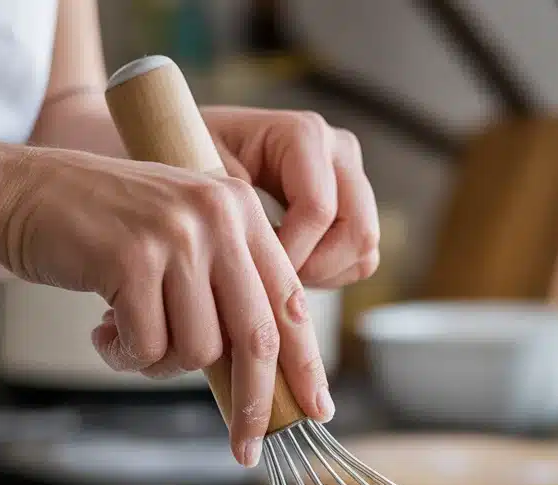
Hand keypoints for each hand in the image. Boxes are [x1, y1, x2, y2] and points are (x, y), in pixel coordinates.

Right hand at [0, 145, 333, 466]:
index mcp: (241, 212)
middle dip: (253, 404)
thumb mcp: (185, 244)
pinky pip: (149, 345)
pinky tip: (105, 332)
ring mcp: (177, 235)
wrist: (23, 192)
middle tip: (245, 447)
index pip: (291, 302)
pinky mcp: (133, 257)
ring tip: (132, 338)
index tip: (317, 410)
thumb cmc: (109, 234)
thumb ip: (227, 293)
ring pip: (199, 350)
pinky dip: (128, 355)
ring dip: (164, 364)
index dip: (306, 365)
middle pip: (257, 338)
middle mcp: (218, 216)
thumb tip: (267, 379)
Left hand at [202, 108, 380, 286]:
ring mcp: (352, 181)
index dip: (288, 253)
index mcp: (304, 134)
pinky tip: (289, 267)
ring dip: (323, 274)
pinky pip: (362, 260)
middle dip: (315, 268)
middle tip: (270, 278)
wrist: (194, 153)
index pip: (318, 209)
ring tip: (276, 271)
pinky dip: (330, 275)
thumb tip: (262, 255)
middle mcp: (339, 152)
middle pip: (359, 232)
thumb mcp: (200, 173)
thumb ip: (233, 207)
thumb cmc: (192, 158)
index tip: (249, 267)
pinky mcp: (355, 210)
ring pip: (365, 251)